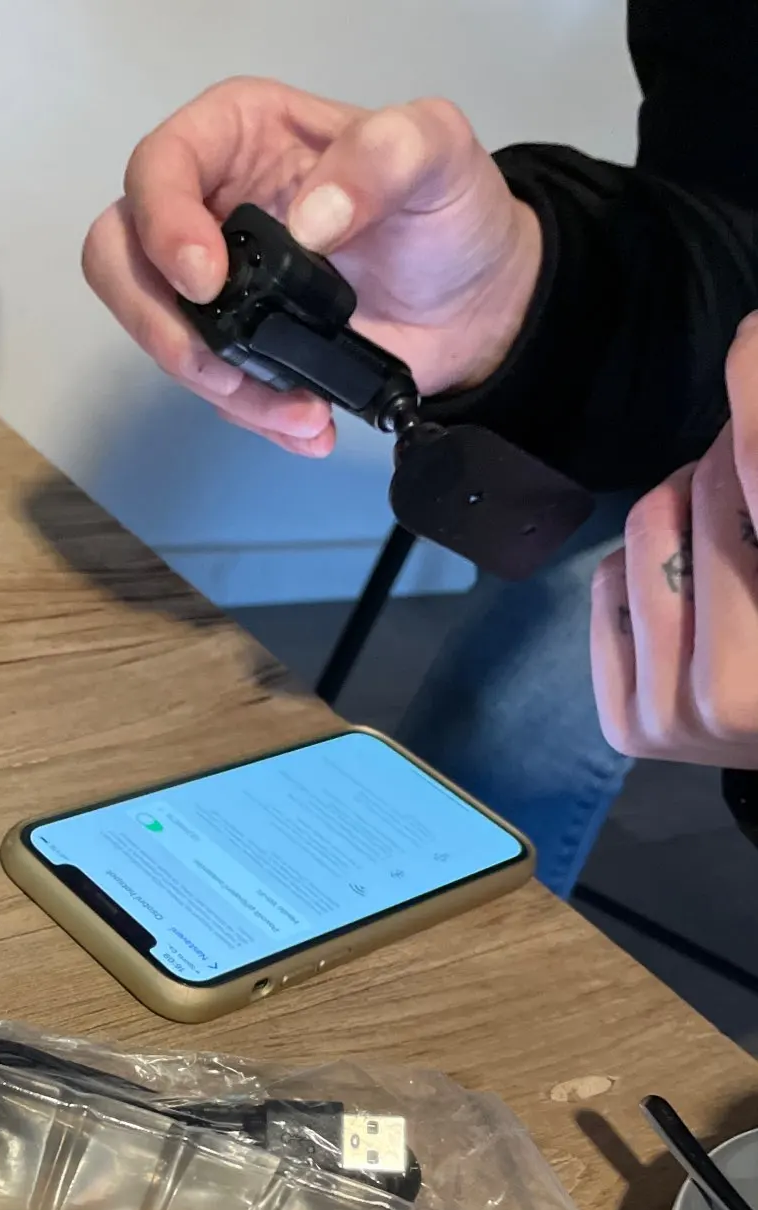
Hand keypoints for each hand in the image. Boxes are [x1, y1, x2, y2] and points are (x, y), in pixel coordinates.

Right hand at [82, 79, 542, 454]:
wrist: (473, 303)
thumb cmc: (448, 210)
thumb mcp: (438, 151)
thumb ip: (384, 156)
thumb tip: (310, 219)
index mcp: (236, 136)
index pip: (157, 167)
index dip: (162, 225)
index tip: (208, 280)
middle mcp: (206, 205)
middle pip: (118, 257)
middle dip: (157, 324)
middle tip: (217, 365)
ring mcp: (212, 284)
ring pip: (157, 335)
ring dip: (216, 385)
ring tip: (298, 408)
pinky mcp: (231, 347)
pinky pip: (210, 388)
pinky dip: (253, 416)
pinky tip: (309, 421)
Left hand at [591, 316, 757, 766]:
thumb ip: (755, 478)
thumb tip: (749, 346)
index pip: (753, 478)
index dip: (753, 396)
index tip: (750, 339)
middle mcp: (738, 693)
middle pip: (713, 491)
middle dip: (733, 451)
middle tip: (743, 449)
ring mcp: (675, 718)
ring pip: (650, 525)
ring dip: (688, 499)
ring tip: (723, 521)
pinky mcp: (627, 727)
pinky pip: (609, 582)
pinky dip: (645, 562)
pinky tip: (688, 580)